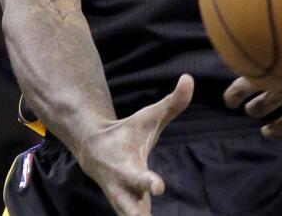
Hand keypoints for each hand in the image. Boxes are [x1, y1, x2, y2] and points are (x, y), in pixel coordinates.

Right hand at [77, 74, 193, 215]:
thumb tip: (189, 79)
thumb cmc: (126, 132)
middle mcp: (123, 190)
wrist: (92, 150)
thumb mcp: (149, 117)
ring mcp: (123, 204)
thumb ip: (172, 103)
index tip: (158, 187)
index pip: (138, 176)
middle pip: (131, 211)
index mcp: (126, 167)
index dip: (147, 182)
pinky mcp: (127, 210)